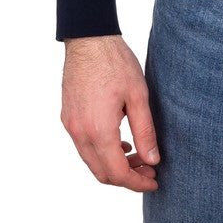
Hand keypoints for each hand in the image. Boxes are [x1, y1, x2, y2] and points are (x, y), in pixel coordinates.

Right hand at [60, 34, 160, 192]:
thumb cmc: (115, 62)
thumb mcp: (138, 95)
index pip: (117, 172)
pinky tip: (120, 142)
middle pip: (102, 173)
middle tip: (149, 170)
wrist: (89, 39)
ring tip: (138, 156)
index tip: (154, 181)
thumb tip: (153, 159)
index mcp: (99, 130)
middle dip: (127, 177)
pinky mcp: (68, 117)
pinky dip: (102, 152)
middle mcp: (80, 133)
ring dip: (114, 165)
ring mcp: (71, 126)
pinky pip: (83, 146)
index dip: (137, 182)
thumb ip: (145, 130)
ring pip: (91, 161)